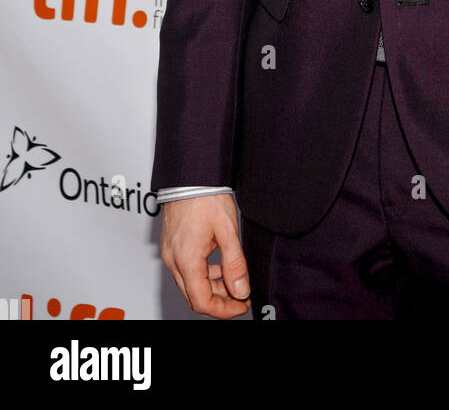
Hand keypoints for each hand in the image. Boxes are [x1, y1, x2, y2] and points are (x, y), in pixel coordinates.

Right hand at [161, 193, 251, 318]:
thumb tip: (241, 290)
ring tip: (235, 280)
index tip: (242, 305)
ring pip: (190, 285)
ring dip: (212, 288)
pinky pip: (186, 270)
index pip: (202, 302)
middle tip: (241, 296)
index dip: (224, 310)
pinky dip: (204, 275)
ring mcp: (170, 253)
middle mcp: (173, 260)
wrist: (191, 174)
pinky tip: (220, 267)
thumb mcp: (228, 230)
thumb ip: (235, 263)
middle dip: (219, 301)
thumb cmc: (207, 196)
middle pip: (194, 297)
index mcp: (187, 260)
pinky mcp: (172, 245)